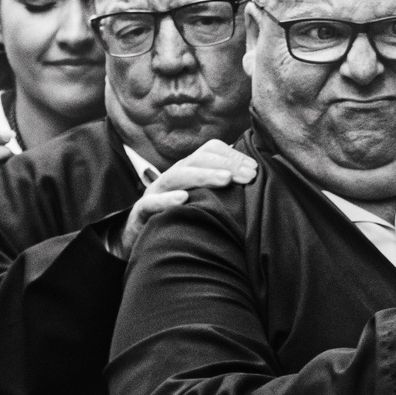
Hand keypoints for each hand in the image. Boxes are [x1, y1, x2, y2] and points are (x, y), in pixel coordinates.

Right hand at [111, 138, 257, 259]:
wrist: (143, 242)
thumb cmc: (181, 219)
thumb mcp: (203, 200)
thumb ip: (224, 188)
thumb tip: (254, 175)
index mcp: (188, 170)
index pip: (209, 151)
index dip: (232, 156)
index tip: (254, 168)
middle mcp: (172, 177)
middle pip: (196, 160)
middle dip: (225, 164)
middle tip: (249, 174)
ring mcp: (155, 193)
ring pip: (176, 176)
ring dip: (203, 176)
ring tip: (226, 179)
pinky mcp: (141, 214)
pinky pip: (150, 204)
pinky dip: (166, 200)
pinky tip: (184, 199)